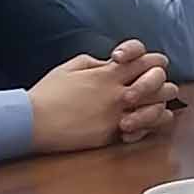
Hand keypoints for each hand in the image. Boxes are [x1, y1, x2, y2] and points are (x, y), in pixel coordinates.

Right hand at [30, 44, 171, 152]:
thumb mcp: (71, 67)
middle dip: (161, 82)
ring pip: (159, 107)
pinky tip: (137, 124)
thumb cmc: (47, 94)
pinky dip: (147, 127)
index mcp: (108, 72)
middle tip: (150, 88)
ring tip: (148, 107)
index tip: (144, 66)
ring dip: (158, 105)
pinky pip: (145, 131)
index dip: (153, 61)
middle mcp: (118, 92)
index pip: (148, 59)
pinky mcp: (113, 134)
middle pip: (161, 81)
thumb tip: (111, 65)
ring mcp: (118, 114)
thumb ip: (97, 63)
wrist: (32, 121)